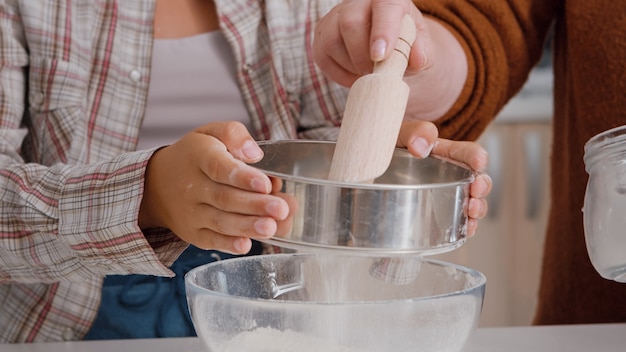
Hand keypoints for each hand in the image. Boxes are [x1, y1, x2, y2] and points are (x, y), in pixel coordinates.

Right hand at [139, 122, 291, 254]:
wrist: (157, 183)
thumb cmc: (195, 155)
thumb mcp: (210, 132)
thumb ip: (234, 134)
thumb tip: (254, 153)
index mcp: (199, 156)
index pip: (220, 167)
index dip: (243, 177)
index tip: (266, 184)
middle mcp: (192, 186)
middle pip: (224, 197)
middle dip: (255, 205)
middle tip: (281, 209)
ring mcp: (191, 212)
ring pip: (220, 221)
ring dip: (247, 226)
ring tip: (271, 227)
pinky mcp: (193, 232)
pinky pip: (210, 240)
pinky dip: (228, 245)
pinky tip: (246, 245)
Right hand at [313, 0, 428, 86]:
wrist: (387, 50)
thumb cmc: (405, 46)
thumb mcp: (421, 48)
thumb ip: (423, 52)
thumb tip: (418, 59)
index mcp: (388, 0)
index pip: (385, 7)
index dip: (382, 30)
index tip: (381, 56)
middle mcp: (357, 3)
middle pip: (351, 23)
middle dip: (363, 56)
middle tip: (377, 73)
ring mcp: (335, 18)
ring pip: (333, 42)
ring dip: (351, 66)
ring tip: (368, 73)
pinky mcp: (321, 38)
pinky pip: (323, 58)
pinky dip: (340, 74)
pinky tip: (355, 75)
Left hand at [396, 120, 491, 236]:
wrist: (375, 168)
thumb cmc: (391, 148)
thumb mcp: (400, 134)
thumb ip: (413, 132)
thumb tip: (421, 147)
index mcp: (444, 152)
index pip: (467, 152)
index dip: (476, 156)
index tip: (479, 161)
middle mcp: (450, 173)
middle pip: (476, 178)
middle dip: (482, 184)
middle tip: (477, 189)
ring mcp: (446, 193)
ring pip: (471, 201)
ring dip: (478, 207)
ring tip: (472, 211)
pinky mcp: (439, 212)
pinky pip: (458, 221)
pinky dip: (465, 227)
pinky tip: (466, 229)